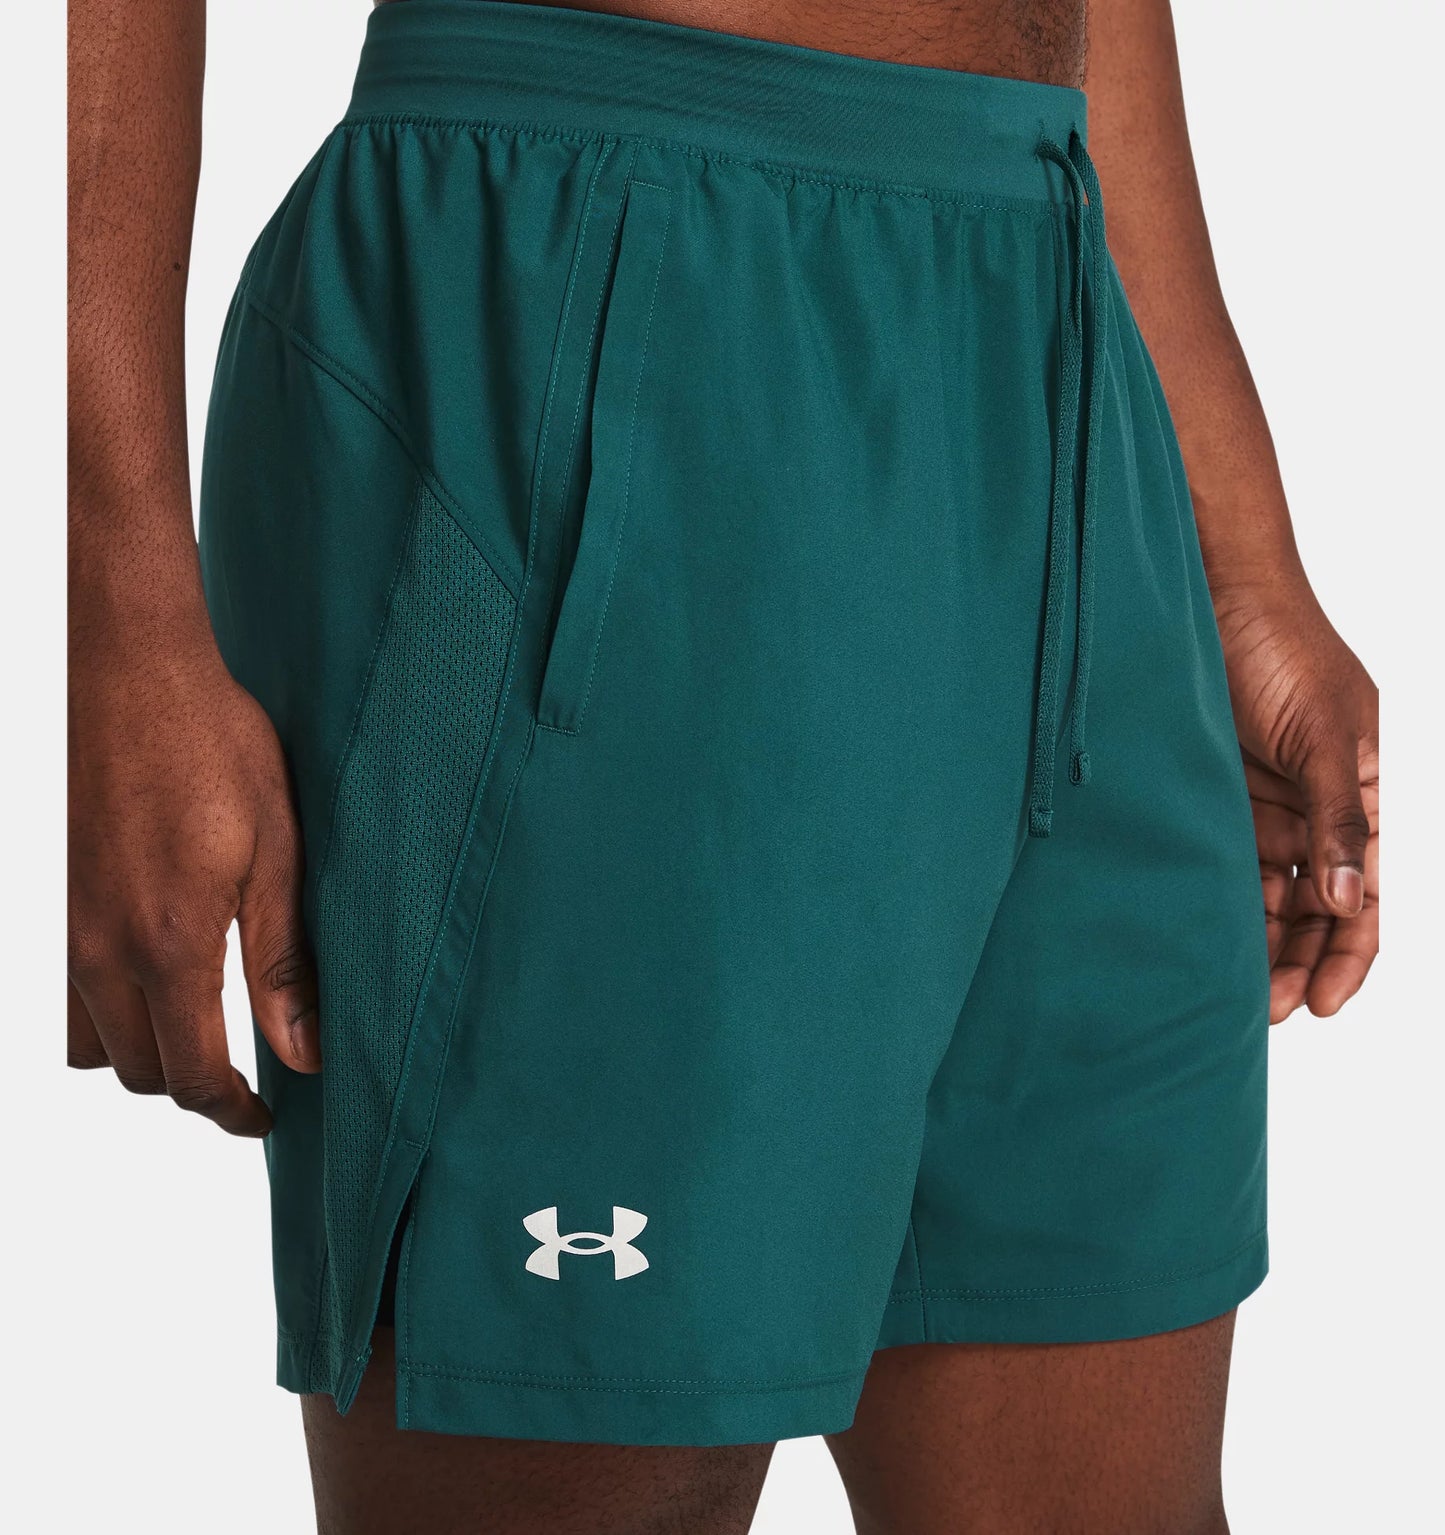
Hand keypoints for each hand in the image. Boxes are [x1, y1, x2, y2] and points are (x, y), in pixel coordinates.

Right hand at [68, 610, 319, 1133]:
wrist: (128, 670)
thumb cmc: (212, 747)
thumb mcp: (277, 853)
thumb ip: (282, 961)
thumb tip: (304, 1051)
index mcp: (168, 947)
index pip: (192, 1077)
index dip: (231, 1113)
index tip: (263, 1118)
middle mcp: (100, 951)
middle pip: (137, 1072)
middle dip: (193, 1089)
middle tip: (246, 1077)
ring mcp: (64, 927)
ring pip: (89, 1043)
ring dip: (142, 1054)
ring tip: (199, 1029)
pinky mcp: (50, 899)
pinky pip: (63, 994)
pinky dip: (102, 1012)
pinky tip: (148, 979)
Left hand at [1213, 573, 1377, 1022]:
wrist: (1210, 593)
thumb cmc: (1284, 647)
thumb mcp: (1322, 733)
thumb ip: (1339, 817)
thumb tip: (1352, 901)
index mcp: (1366, 793)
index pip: (1370, 894)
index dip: (1352, 953)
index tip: (1324, 1006)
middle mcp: (1318, 809)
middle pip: (1317, 907)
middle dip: (1298, 960)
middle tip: (1264, 1010)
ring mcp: (1266, 805)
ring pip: (1268, 894)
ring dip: (1256, 941)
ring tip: (1228, 987)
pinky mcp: (1215, 796)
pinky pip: (1223, 863)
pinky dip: (1219, 901)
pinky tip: (1202, 935)